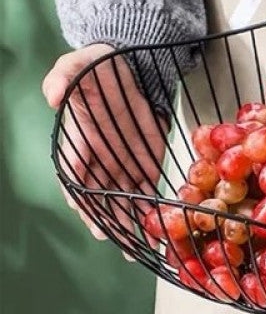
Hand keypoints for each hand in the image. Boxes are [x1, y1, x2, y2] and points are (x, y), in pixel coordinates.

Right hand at [43, 43, 166, 254]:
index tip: (92, 219)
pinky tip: (164, 228)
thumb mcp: (74, 66)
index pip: (75, 177)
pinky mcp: (145, 162)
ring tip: (146, 247)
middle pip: (103, 198)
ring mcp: (122, 164)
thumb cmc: (93, 69)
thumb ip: (62, 78)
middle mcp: (99, 160)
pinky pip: (149, 189)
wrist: (124, 65)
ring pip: (126, 201)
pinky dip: (155, 209)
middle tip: (123, 245)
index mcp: (77, 142)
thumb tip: (53, 94)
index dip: (82, 200)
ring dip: (135, 224)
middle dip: (113, 223)